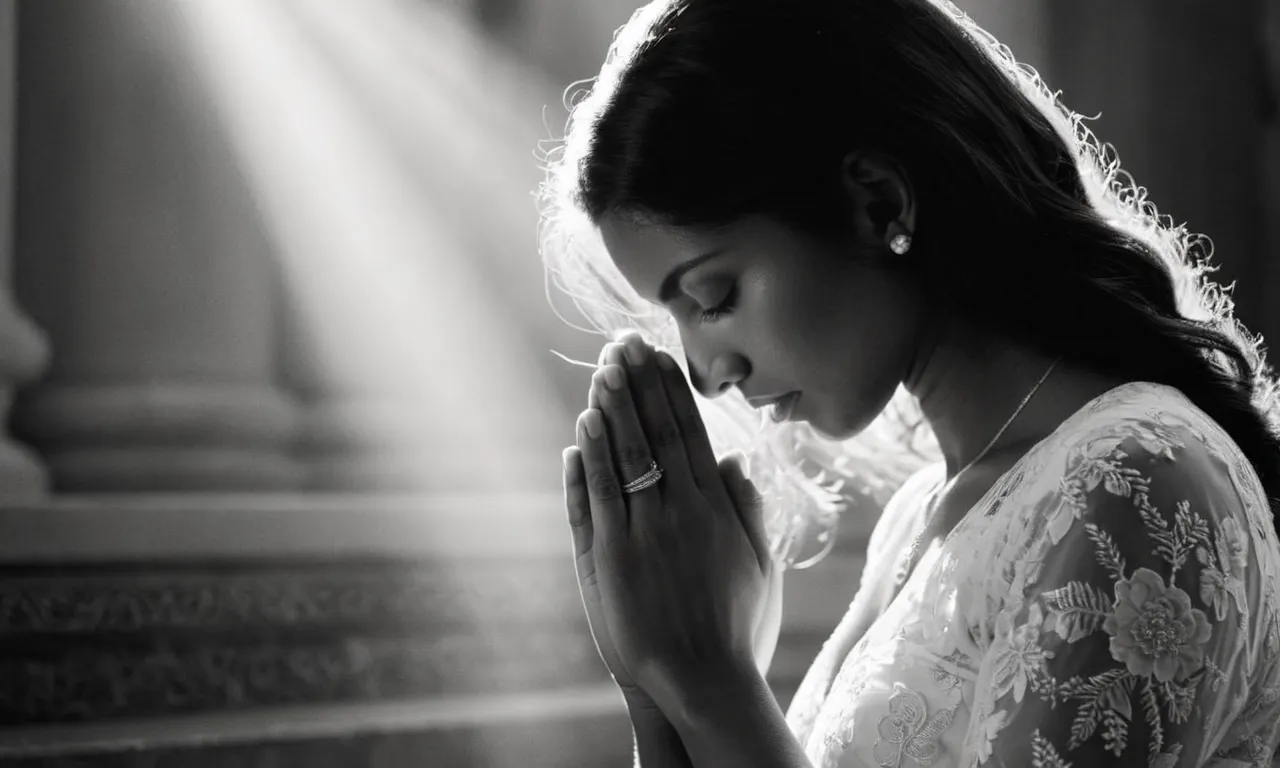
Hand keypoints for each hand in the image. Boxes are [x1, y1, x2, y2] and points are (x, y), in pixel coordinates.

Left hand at [569, 333, 773, 712]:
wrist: (704, 681)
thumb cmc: (737, 628)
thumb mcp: (760, 565)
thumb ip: (747, 509)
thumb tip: (737, 458)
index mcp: (716, 508)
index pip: (690, 433)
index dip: (671, 391)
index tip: (658, 356)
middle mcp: (679, 511)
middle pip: (655, 433)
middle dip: (638, 384)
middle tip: (624, 342)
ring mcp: (643, 532)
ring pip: (625, 456)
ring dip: (612, 408)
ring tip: (603, 367)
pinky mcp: (611, 557)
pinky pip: (598, 497)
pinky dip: (591, 459)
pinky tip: (585, 426)